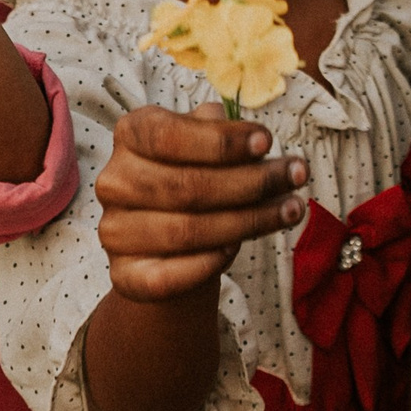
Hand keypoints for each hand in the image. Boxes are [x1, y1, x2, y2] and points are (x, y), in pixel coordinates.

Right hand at [95, 107, 309, 302]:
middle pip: (187, 186)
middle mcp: (115, 181)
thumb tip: (250, 135)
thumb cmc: (197, 181)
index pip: (169, 134)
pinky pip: (168, 276)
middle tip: (296, 176)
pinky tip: (238, 248)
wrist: (175, 245)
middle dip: (252, 182)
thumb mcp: (208, 146)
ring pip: (188, 230)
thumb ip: (222, 134)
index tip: (267, 142)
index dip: (221, 141)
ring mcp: (115, 230)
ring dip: (249, 221)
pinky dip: (208, 262)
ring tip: (290, 210)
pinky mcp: (125, 275)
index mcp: (131, 134)